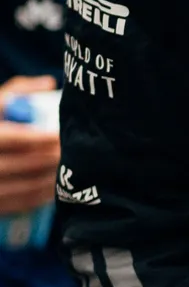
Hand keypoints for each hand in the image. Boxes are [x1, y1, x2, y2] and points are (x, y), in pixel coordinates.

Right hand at [0, 75, 59, 214]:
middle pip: (24, 164)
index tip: (61, 135)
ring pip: (24, 187)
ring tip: (71, 170)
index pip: (16, 138)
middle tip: (74, 154)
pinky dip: (40, 197)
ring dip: (51, 180)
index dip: (42, 138)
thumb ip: (20, 91)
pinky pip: (19, 203)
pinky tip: (55, 188)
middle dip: (52, 160)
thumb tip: (49, 83)